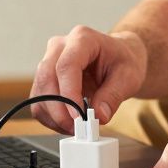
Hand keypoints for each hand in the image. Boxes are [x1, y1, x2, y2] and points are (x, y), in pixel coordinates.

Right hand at [29, 26, 146, 133]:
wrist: (119, 57)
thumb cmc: (123, 61)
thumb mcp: (129, 77)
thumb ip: (114, 96)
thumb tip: (99, 116)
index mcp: (83, 39)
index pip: (67, 65)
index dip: (69, 93)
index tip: (78, 116)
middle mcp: (60, 47)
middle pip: (47, 79)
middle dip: (60, 110)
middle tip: (78, 128)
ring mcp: (49, 61)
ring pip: (39, 93)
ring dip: (54, 116)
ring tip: (76, 127)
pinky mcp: (44, 78)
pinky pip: (39, 102)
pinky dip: (51, 118)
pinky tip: (68, 122)